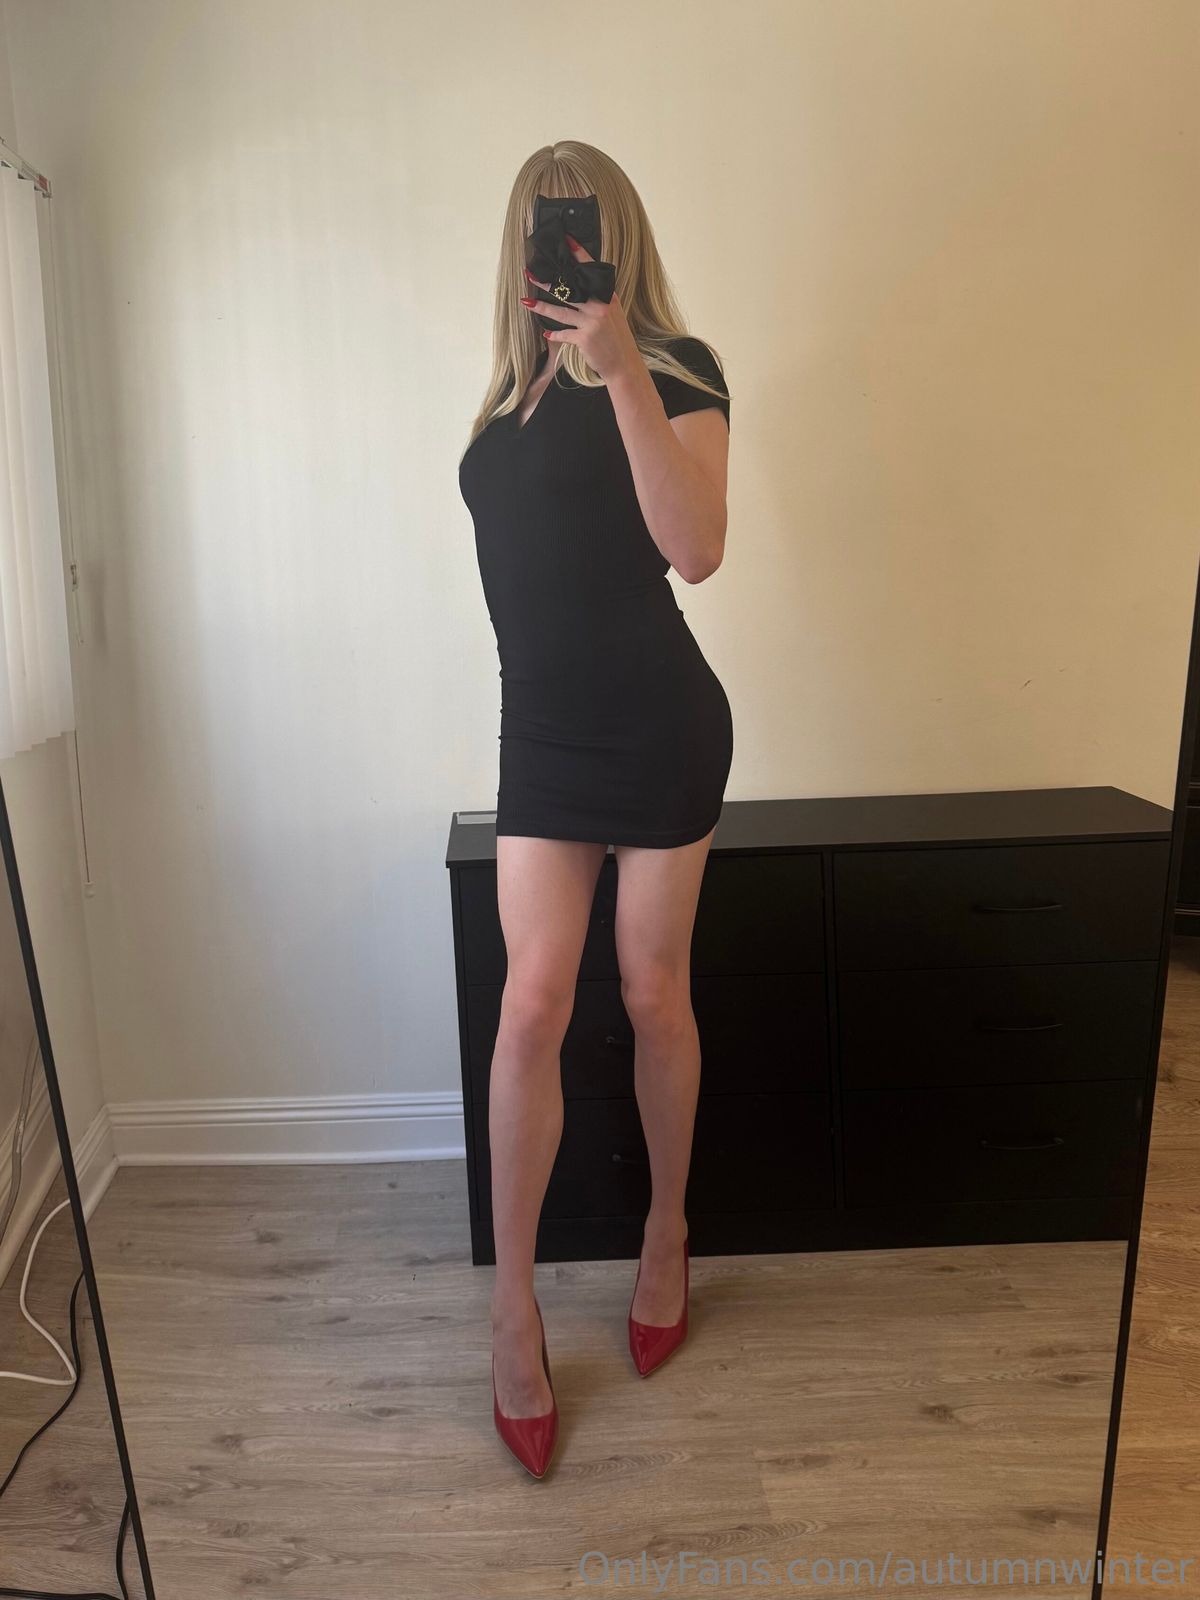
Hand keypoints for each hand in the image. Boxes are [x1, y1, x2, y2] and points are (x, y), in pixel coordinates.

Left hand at [521, 235, 640, 383]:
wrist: (623, 363)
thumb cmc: (615, 338)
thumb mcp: (612, 313)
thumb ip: (597, 299)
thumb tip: (578, 290)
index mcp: (607, 296)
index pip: (590, 270)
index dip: (578, 255)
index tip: (566, 241)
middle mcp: (599, 306)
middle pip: (569, 290)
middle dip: (547, 282)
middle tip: (530, 274)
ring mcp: (592, 322)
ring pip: (561, 311)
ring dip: (541, 306)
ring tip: (526, 302)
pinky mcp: (585, 338)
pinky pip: (564, 334)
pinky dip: (554, 335)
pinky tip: (545, 332)